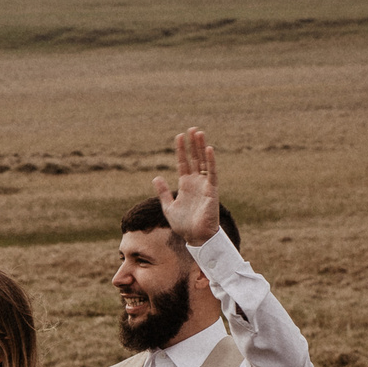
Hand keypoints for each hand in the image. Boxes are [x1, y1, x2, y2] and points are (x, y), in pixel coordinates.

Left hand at [151, 129, 220, 247]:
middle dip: (192, 144)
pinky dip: (210, 161)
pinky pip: (211, 173)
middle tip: (191, 129)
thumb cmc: (183, 225)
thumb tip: (156, 177)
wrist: (196, 237)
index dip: (181, 150)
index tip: (179, 136)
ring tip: (199, 133)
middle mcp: (196, 182)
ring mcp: (204, 185)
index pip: (183, 163)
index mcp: (185, 185)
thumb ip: (163, 192)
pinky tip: (208, 149)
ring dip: (201, 147)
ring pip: (203, 162)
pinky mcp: (212, 190)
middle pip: (194, 159)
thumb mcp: (168, 207)